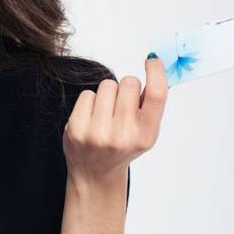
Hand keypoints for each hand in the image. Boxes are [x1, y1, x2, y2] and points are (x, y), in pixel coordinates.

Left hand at [63, 54, 168, 186]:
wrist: (96, 173)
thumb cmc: (123, 146)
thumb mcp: (144, 131)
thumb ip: (151, 104)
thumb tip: (156, 65)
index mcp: (146, 135)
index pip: (156, 95)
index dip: (156, 72)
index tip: (152, 59)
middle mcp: (123, 135)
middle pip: (128, 83)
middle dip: (126, 87)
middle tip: (122, 106)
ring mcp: (98, 133)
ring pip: (107, 85)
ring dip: (107, 94)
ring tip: (106, 114)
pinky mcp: (76, 129)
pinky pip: (87, 94)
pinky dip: (90, 102)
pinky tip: (92, 118)